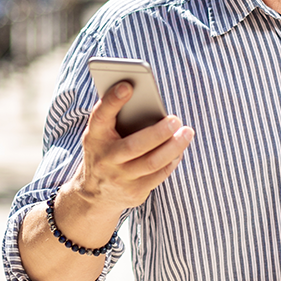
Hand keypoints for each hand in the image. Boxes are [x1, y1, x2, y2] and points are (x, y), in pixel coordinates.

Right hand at [71, 81, 193, 213]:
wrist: (93, 195)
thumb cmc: (104, 151)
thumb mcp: (101, 134)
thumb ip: (117, 116)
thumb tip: (149, 101)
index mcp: (95, 136)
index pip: (101, 116)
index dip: (113, 100)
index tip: (128, 85)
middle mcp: (105, 159)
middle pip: (134, 145)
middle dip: (158, 132)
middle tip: (176, 119)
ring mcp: (119, 178)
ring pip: (152, 162)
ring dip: (174, 147)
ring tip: (187, 132)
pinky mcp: (134, 193)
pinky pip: (159, 176)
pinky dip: (172, 161)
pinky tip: (180, 150)